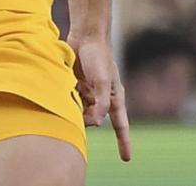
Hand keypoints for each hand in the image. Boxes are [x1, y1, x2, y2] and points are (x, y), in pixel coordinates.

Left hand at [68, 36, 131, 161]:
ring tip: (76, 87)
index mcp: (114, 97)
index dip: (123, 142)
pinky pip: (71, 102)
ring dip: (76, 108)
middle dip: (87, 118)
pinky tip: (69, 83)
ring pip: (81, 113)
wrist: (85, 36)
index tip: (126, 158)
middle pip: (95, 119)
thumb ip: (100, 103)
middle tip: (82, 98)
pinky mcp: (76, 88)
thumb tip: (95, 122)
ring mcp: (88, 94)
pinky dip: (69, 98)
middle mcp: (102, 98)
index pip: (121, 124)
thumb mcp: (103, 81)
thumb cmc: (99, 56)